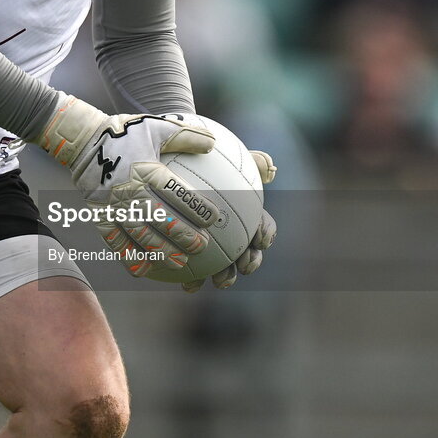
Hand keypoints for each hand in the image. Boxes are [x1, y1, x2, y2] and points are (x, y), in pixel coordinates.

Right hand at [38, 95, 217, 274]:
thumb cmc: (125, 132)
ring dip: (161, 251)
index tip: (213, 219)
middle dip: (183, 235)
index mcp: (145, 168)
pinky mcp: (100, 216)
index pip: (175, 192)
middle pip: (160, 218)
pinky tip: (144, 269)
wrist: (83, 141)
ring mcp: (113, 206)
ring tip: (180, 262)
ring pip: (140, 234)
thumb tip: (212, 144)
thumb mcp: (155, 126)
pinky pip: (115, 241)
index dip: (195, 207)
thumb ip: (184, 135)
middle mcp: (129, 190)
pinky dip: (129, 257)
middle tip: (202, 246)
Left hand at [181, 149, 277, 292]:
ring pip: (222, 266)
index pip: (262, 224)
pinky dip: (191, 278)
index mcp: (243, 211)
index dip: (265, 234)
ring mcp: (209, 245)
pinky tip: (183, 281)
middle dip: (250, 263)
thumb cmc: (197, 160)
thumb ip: (243, 160)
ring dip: (224, 277)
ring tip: (218, 280)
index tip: (260, 239)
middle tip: (244, 266)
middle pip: (247, 251)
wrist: (168, 168)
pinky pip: (191, 271)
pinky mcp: (185, 253)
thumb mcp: (220, 155)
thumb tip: (269, 166)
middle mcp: (230, 232)